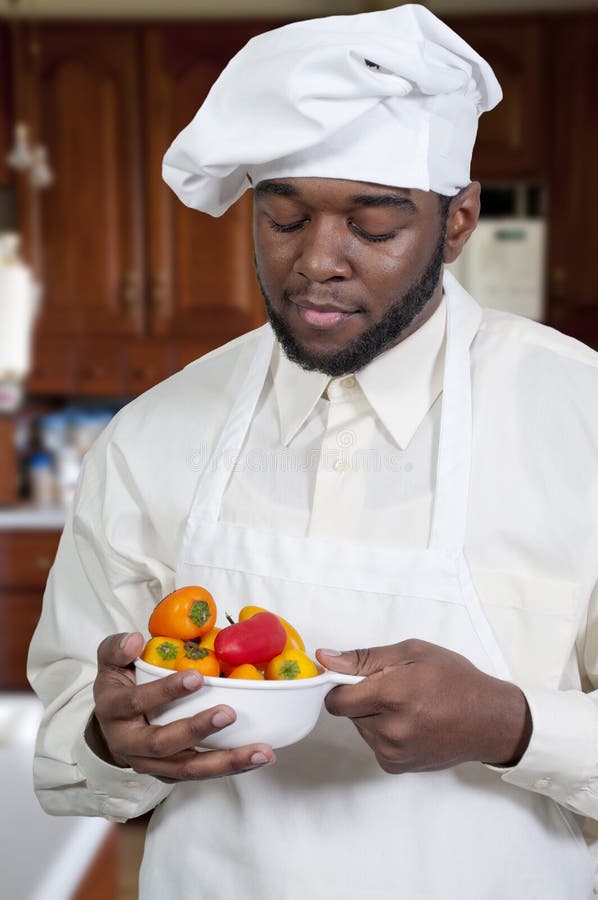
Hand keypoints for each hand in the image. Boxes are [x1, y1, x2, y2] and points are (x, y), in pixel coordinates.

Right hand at [90, 632, 275, 781]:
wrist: (112, 728)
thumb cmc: (119, 687)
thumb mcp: (110, 663)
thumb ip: (117, 649)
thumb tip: (134, 640)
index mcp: (113, 712)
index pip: (136, 702)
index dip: (165, 691)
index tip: (196, 677)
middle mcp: (129, 744)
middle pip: (162, 743)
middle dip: (197, 729)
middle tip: (228, 714)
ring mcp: (151, 764)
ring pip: (188, 768)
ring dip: (226, 761)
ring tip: (261, 751)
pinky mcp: (170, 775)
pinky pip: (201, 774)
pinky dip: (230, 767)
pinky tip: (257, 757)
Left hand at [316, 639, 531, 773]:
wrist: (489, 720)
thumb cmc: (455, 680)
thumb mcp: (412, 653)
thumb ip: (364, 658)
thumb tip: (325, 659)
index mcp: (391, 695)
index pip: (336, 699)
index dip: (340, 684)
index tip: (354, 677)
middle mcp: (389, 729)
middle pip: (349, 712)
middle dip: (362, 697)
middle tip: (394, 687)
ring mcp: (393, 751)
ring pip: (361, 727)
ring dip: (373, 715)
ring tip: (407, 705)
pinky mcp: (396, 766)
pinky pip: (374, 743)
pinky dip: (384, 732)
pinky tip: (410, 723)